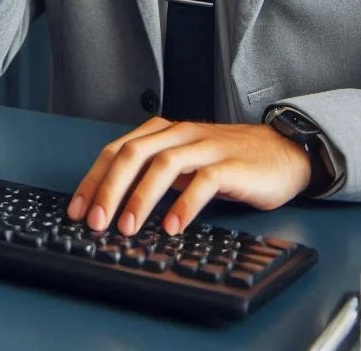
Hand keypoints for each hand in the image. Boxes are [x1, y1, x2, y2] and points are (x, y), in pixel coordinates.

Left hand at [66, 117, 312, 236]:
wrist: (283, 152)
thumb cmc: (231, 161)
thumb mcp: (186, 164)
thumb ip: (155, 176)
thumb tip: (115, 206)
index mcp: (166, 132)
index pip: (119, 149)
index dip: (94, 179)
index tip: (77, 210)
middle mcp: (182, 134)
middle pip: (135, 153)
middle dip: (109, 188)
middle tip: (95, 222)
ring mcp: (207, 147)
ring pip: (165, 163)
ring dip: (141, 196)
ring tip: (127, 227)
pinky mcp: (232, 165)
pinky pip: (204, 181)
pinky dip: (184, 204)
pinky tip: (172, 226)